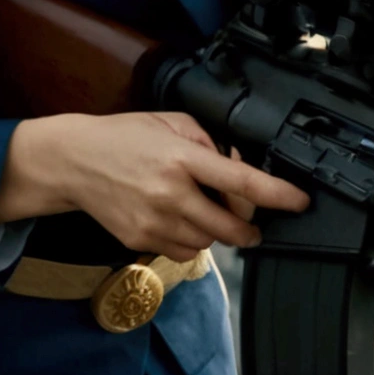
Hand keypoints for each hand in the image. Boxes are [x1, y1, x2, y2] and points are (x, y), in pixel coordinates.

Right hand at [0, 112, 310, 262]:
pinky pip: (183, 252)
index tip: (299, 201)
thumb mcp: (170, 122)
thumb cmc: (123, 138)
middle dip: (250, 228)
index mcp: (181, 159)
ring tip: (202, 210)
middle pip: (231, 228)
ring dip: (216, 232)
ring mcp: (154, 222)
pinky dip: (191, 241)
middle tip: (254, 222)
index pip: (241, 181)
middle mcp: (170, 194)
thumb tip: (236, 164)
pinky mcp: (140, 241)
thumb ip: (207, 142)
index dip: (277, 194)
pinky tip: (180, 221)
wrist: (74, 162)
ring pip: (208, 243)